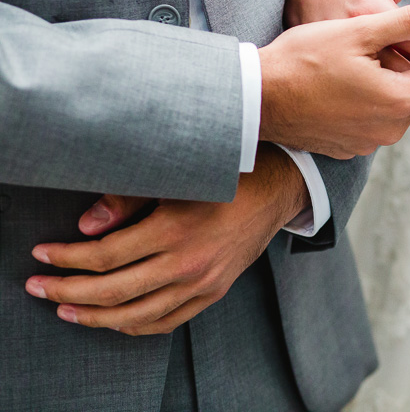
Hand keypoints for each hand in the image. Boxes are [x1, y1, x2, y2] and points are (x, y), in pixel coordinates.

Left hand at [24, 143, 306, 334]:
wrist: (275, 192)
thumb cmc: (225, 178)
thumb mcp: (177, 178)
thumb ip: (129, 199)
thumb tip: (87, 224)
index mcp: (175, 229)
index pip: (105, 255)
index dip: (67, 258)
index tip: (42, 254)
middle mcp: (188, 263)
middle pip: (113, 291)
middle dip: (67, 292)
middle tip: (38, 288)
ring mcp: (202, 283)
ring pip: (136, 315)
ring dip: (94, 317)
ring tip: (66, 310)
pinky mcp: (213, 293)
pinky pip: (167, 322)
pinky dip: (135, 326)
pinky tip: (114, 320)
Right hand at [258, 5, 409, 157]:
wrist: (257, 98)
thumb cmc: (303, 60)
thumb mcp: (358, 30)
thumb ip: (407, 23)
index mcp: (400, 100)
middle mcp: (392, 129)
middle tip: (381, 45)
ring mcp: (371, 142)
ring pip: (400, 105)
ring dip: (390, 84)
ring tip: (358, 64)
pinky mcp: (352, 148)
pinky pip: (376, 121)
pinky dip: (368, 103)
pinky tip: (342, 86)